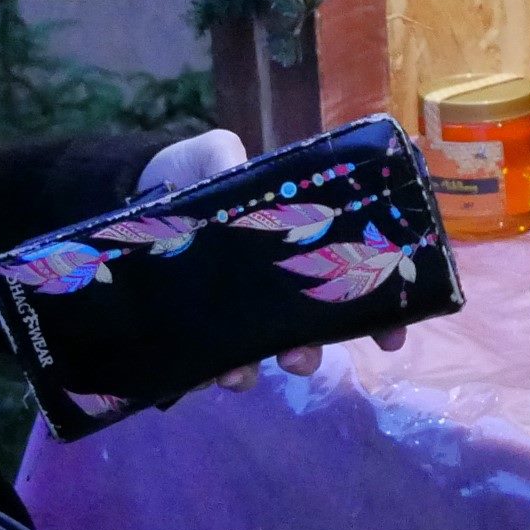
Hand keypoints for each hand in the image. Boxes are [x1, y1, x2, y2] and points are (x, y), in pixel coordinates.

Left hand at [137, 131, 391, 384]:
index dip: (375, 313)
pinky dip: (209, 373)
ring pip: (260, 351)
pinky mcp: (196, 323)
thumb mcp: (214, 154)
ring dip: (256, 369)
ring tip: (240, 375)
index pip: (347, 280)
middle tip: (299, 358)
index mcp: (295, 242)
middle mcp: (273, 284)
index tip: (390, 338)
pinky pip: (209, 358)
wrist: (139, 192)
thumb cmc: (193, 172)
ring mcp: (235, 308)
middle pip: (307, 328)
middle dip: (312, 352)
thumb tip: (241, 169)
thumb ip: (228, 159)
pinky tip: (201, 374)